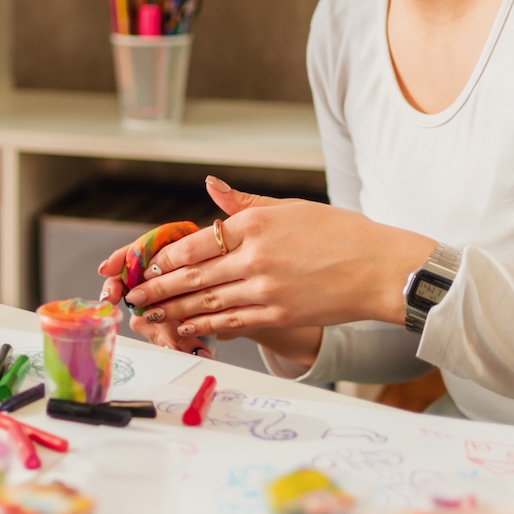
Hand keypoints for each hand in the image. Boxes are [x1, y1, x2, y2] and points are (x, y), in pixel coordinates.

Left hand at [112, 177, 435, 364]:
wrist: (382, 269)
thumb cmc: (341, 234)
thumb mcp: (292, 207)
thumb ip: (246, 204)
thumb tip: (210, 186)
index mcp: (256, 224)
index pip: (196, 242)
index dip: (166, 257)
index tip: (147, 264)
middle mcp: (255, 257)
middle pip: (193, 275)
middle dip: (157, 287)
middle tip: (132, 296)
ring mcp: (265, 289)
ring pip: (206, 301)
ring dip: (172, 310)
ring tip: (149, 316)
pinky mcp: (278, 315)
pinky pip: (231, 322)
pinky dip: (204, 324)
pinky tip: (186, 327)